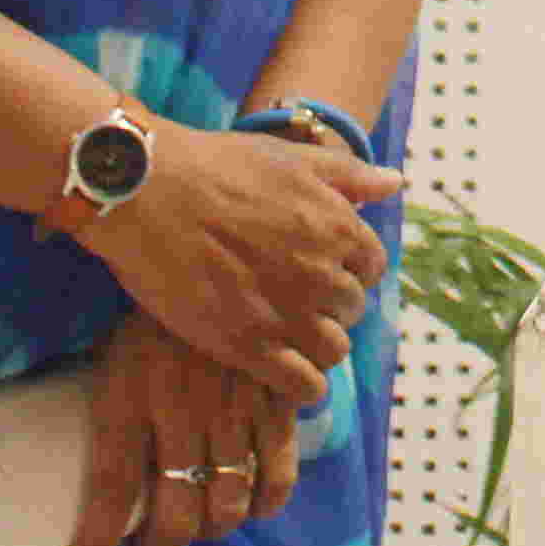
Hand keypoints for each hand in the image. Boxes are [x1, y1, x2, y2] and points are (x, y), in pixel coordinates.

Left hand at [62, 315, 304, 545]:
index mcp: (131, 396)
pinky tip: (253, 503)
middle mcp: (181, 411)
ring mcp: (234, 407)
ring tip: (199, 524)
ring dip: (212, 528)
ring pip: (229, 503)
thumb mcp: (114, 351)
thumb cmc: (153, 307)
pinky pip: (279, 473)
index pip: (112, 491)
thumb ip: (111, 408)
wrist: (216, 241)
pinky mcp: (276, 399)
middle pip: (178, 514)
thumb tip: (83, 464)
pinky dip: (266, 501)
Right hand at [82, 120, 397, 403]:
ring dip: (319, 347)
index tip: (326, 273)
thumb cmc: (218, 167)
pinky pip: (302, 384)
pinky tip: (289, 378)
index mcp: (338, 227)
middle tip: (299, 303)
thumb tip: (395, 183)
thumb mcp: (293, 159)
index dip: (351, 270)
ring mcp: (287, 312)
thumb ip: (350, 175)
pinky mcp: (248, 345)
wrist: (149, 193)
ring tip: (293, 340)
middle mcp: (322, 273)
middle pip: (351, 310)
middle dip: (331, 307)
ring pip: (333, 350)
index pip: (372, 267)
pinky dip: (305, 386)